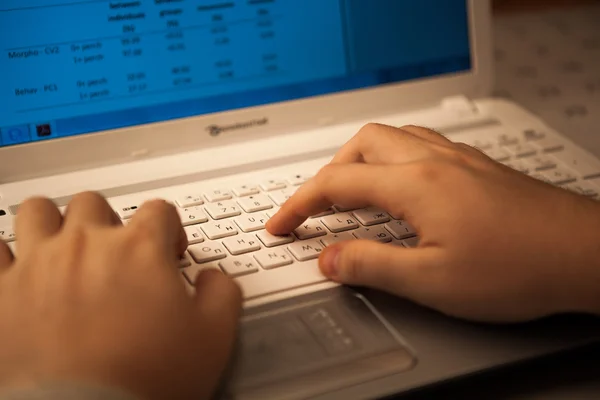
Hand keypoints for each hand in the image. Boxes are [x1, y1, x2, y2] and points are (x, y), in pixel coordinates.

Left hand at [0, 193, 241, 398]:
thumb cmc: (145, 378)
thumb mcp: (213, 336)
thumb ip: (222, 292)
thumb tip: (214, 278)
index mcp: (139, 249)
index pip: (158, 210)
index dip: (168, 228)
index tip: (168, 251)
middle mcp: (87, 245)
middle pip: (94, 204)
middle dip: (108, 222)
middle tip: (115, 252)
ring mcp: (39, 265)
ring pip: (38, 211)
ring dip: (52, 223)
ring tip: (63, 246)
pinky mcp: (1, 293)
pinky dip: (6, 255)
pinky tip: (19, 270)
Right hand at [267, 124, 599, 322]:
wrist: (583, 254)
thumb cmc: (519, 266)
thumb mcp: (432, 281)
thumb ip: (372, 267)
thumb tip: (330, 259)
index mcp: (415, 185)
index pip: (336, 184)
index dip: (299, 205)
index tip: (281, 224)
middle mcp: (433, 162)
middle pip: (359, 146)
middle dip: (326, 174)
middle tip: (314, 206)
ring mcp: (457, 160)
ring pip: (390, 138)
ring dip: (358, 160)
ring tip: (348, 190)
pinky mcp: (475, 166)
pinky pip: (417, 145)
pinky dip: (390, 159)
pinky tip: (398, 184)